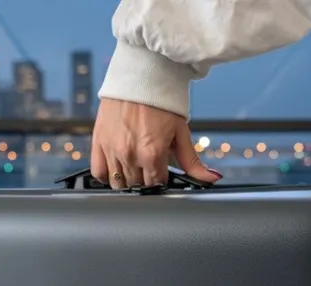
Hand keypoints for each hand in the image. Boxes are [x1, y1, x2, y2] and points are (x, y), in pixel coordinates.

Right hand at [90, 98, 222, 188]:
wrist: (140, 76)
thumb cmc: (161, 101)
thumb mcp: (181, 132)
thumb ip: (192, 161)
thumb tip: (211, 178)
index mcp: (152, 153)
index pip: (157, 184)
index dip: (161, 180)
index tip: (162, 171)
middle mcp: (130, 154)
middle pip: (138, 186)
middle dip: (145, 180)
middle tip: (149, 166)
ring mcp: (112, 150)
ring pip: (119, 184)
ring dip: (127, 180)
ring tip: (134, 166)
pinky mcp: (99, 142)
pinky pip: (99, 172)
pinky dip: (106, 175)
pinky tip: (116, 168)